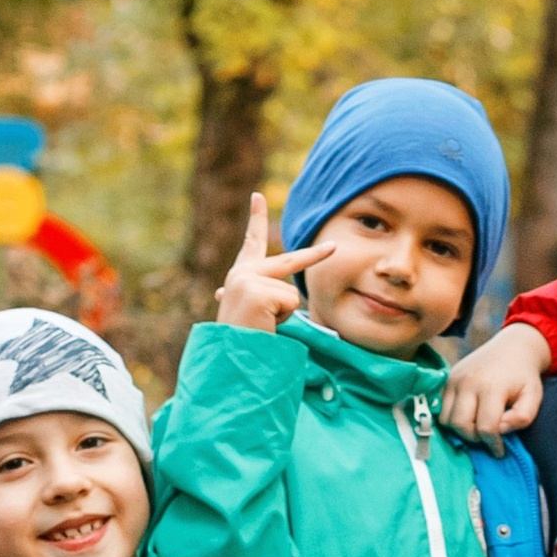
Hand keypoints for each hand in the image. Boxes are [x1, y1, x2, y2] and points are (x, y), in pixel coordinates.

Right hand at [213, 189, 334, 334]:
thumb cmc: (244, 341)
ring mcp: (247, 280)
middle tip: (335, 247)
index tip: (257, 196)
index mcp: (240, 277)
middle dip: (315, 256)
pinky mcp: (256, 291)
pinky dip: (283, 319)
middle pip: (288, 261)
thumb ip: (250, 297)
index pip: (250, 243)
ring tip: (263, 327)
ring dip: (284, 314)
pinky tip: (263, 325)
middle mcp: (240, 274)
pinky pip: (290, 302)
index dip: (255, 218)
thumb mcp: (249, 314)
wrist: (229, 361)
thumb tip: (221, 293)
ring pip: (291, 293)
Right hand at [441, 321, 551, 442]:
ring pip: (446, 419)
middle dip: (474, 438)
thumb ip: (522, 418)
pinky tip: (469, 417)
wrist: (511, 347)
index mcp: (492, 386)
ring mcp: (454, 379)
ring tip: (477, 427)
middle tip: (487, 438)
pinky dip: (452, 419)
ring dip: (461, 430)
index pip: (486, 427)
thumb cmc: (524, 376)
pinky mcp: (447, 380)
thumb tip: (500, 430)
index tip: (499, 450)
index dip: (493, 444)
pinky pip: (441, 408)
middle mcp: (468, 382)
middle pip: (460, 425)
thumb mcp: (533, 396)